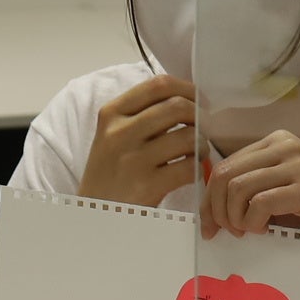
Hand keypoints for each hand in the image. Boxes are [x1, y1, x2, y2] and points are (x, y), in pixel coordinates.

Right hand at [75, 74, 198, 208]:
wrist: (94, 215)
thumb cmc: (110, 174)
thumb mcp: (112, 136)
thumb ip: (141, 116)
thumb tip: (186, 99)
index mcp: (112, 114)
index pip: (159, 85)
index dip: (188, 89)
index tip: (199, 101)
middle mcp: (119, 133)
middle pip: (177, 106)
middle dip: (199, 115)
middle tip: (204, 127)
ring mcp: (133, 160)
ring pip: (187, 136)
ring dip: (202, 143)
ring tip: (199, 152)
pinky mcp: (146, 186)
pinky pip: (188, 167)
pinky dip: (197, 168)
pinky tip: (192, 172)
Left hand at [199, 130, 299, 246]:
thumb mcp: (288, 186)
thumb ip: (257, 186)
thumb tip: (215, 207)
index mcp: (277, 142)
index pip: (225, 165)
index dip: (209, 199)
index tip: (210, 226)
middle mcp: (285, 146)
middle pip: (225, 174)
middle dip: (216, 209)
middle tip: (225, 232)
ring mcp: (298, 165)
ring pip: (238, 188)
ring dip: (234, 217)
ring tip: (247, 231)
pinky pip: (260, 203)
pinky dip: (253, 222)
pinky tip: (264, 230)